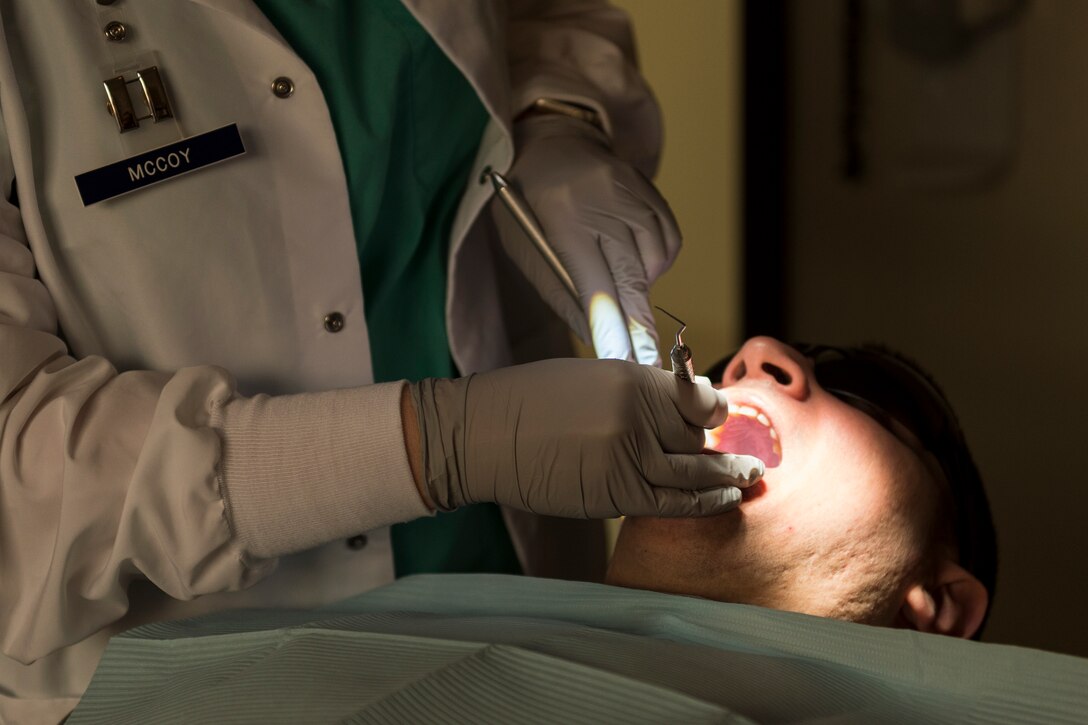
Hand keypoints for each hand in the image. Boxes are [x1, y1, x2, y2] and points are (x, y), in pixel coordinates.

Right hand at [408, 359, 763, 517]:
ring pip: (696, 473)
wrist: (483, 435)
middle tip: (734, 452)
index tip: (719, 414)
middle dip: (711, 444)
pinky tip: (724, 498)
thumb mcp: (592, 376)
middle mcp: (638, 417)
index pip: (698, 399)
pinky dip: (705, 502)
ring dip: (727, 478)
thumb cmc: (530, 399)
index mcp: (633, 380)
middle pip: (697, 436)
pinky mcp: (616, 495)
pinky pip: (674, 502)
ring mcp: (629, 459)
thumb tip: (685, 402)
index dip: (714, 409)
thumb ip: (640, 389)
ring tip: (749, 478)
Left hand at [491, 114, 680, 364]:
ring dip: (641, 287)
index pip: (595, 284)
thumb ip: (558, 290)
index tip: (621, 360)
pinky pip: (667, 243)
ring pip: (654, 262)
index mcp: (563, 215)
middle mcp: (603, 201)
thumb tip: (594, 335)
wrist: (552, 141)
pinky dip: (655, 262)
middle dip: (638, 326)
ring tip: (617, 284)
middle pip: (631, 278)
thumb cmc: (529, 202)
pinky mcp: (651, 192)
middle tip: (644, 360)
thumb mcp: (524, 246)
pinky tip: (633, 261)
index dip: (611, 327)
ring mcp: (632, 192)